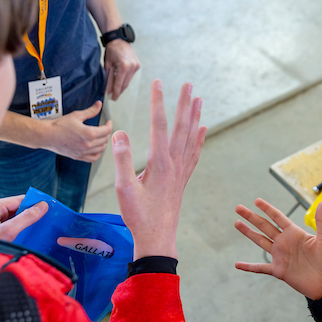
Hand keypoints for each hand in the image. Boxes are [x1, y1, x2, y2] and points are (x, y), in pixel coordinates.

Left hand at [0, 195, 48, 240]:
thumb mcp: (8, 231)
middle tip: (47, 219)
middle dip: (31, 214)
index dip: (34, 203)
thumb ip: (26, 218)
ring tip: (41, 228)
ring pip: (14, 219)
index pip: (19, 200)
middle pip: (17, 209)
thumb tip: (43, 206)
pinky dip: (19, 231)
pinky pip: (10, 228)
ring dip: (25, 224)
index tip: (49, 207)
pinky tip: (28, 237)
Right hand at [42, 102, 112, 161]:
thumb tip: (99, 105)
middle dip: (107, 133)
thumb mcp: (76, 115)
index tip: (108, 122)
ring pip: (101, 149)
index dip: (109, 125)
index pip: (106, 131)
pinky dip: (98, 153)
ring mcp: (83, 152)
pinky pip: (93, 158)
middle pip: (105, 140)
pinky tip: (97, 148)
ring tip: (102, 136)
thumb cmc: (60, 125)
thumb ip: (90, 111)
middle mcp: (87, 145)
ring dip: (104, 142)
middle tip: (105, 128)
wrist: (47, 135)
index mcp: (88, 134)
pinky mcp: (78, 156)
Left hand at [104, 40, 139, 100]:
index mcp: (124, 66)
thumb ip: (109, 78)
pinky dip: (125, 79)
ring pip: (128, 81)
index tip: (113, 98)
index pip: (119, 83)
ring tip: (116, 89)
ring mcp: (136, 66)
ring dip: (122, 85)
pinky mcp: (138, 65)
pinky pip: (130, 76)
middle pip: (125, 84)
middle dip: (119, 91)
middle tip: (113, 97)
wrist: (118, 39)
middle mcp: (132, 66)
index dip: (115, 92)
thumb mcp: (108, 65)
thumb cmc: (112, 50)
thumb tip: (109, 90)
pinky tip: (120, 80)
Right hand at [112, 80, 205, 259]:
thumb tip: (119, 133)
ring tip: (198, 99)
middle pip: (181, 127)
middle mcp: (174, 164)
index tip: (158, 83)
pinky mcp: (182, 180)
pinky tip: (203, 129)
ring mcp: (181, 172)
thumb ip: (122, 160)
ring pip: (190, 137)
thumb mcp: (124, 189)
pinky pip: (194, 153)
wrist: (157, 239)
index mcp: (160, 163)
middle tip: (188, 83)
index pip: (159, 125)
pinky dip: (199, 139)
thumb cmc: (138, 216)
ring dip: (194, 116)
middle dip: (183, 103)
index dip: (158, 102)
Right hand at [234, 199, 321, 299]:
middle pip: (264, 226)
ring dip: (248, 233)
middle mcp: (285, 242)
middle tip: (238, 207)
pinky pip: (260, 268)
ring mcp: (280, 256)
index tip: (256, 201)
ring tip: (237, 223)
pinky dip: (249, 267)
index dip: (267, 209)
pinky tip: (237, 265)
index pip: (278, 217)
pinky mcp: (279, 270)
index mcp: (295, 233)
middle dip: (251, 217)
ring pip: (260, 241)